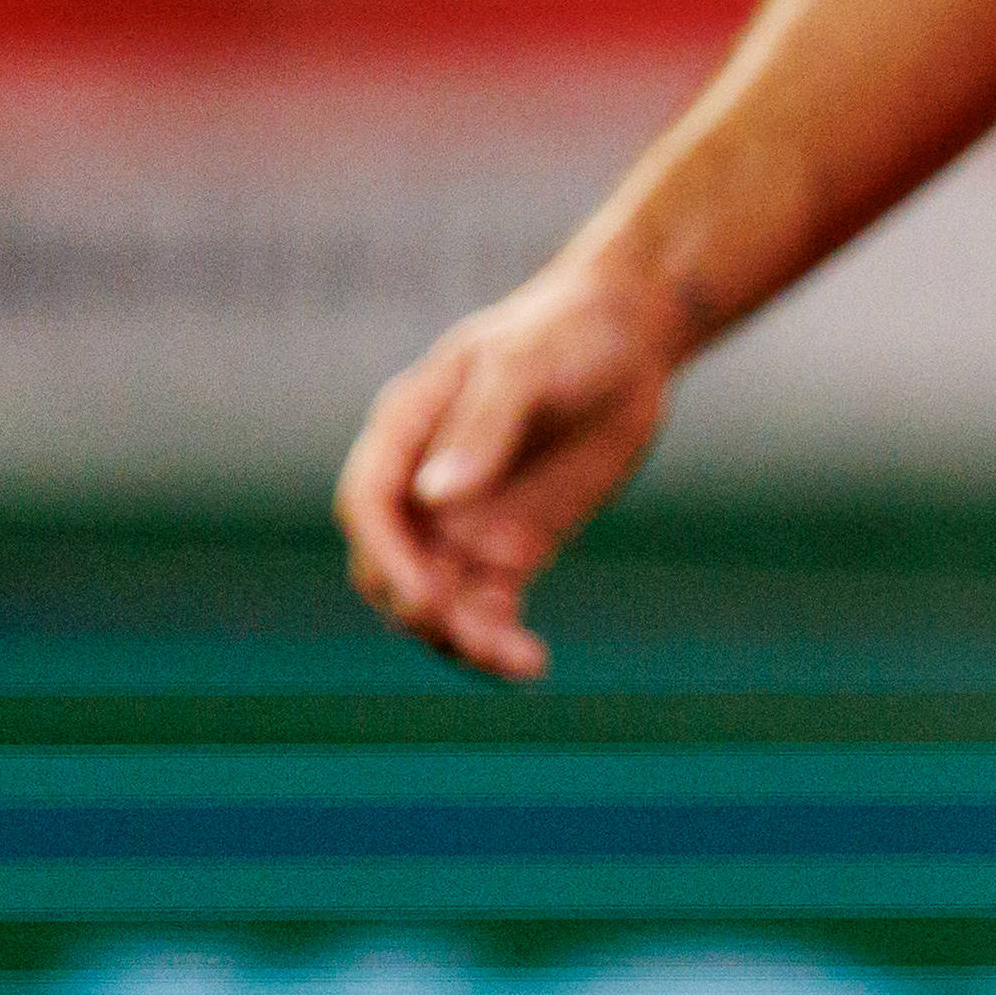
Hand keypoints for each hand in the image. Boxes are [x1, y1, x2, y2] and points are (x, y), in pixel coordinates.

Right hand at [339, 253, 695, 686]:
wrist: (628, 336)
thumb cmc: (567, 331)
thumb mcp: (525, 365)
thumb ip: (483, 427)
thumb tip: (435, 499)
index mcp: (403, 432)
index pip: (367, 505)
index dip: (386, 555)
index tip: (425, 594)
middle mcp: (422, 487)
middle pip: (389, 568)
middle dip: (418, 607)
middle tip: (474, 632)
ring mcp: (463, 523)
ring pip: (436, 604)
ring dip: (459, 640)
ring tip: (514, 659)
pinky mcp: (510, 550)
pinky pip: (487, 611)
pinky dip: (497, 643)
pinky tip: (531, 663)